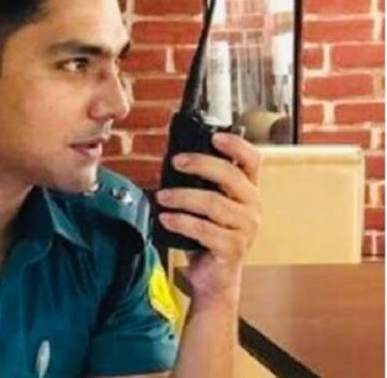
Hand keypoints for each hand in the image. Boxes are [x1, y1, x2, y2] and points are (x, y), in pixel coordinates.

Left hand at [155, 132, 261, 305]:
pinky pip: (205, 230)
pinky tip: (165, 219)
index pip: (253, 160)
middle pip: (231, 176)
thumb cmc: (208, 235)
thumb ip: (200, 183)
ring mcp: (245, 229)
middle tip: (176, 162)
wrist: (214, 277)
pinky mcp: (233, 248)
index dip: (236, 145)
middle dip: (201, 164)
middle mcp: (252, 207)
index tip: (214, 137)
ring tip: (161, 196)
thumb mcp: (207, 205)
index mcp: (248, 190)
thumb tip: (173, 159)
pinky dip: (182, 222)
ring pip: (214, 203)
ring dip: (183, 196)